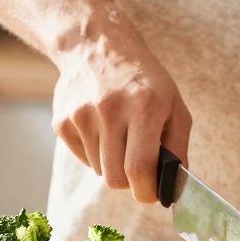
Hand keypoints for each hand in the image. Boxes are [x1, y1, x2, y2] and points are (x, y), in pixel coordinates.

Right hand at [52, 25, 191, 203]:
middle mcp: (109, 109)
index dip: (146, 191)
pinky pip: (82, 158)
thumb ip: (178, 148)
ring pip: (99, 170)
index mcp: (143, 106)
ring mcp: (81, 115)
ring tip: (119, 135)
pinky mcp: (61, 121)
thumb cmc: (144, 81)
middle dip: (129, 182)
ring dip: (112, 163)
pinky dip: (95, 153)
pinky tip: (101, 127)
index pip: (139, 169)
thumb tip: (173, 188)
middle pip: (115, 178)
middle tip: (138, 166)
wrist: (97, 46)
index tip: (151, 194)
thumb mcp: (174, 105)